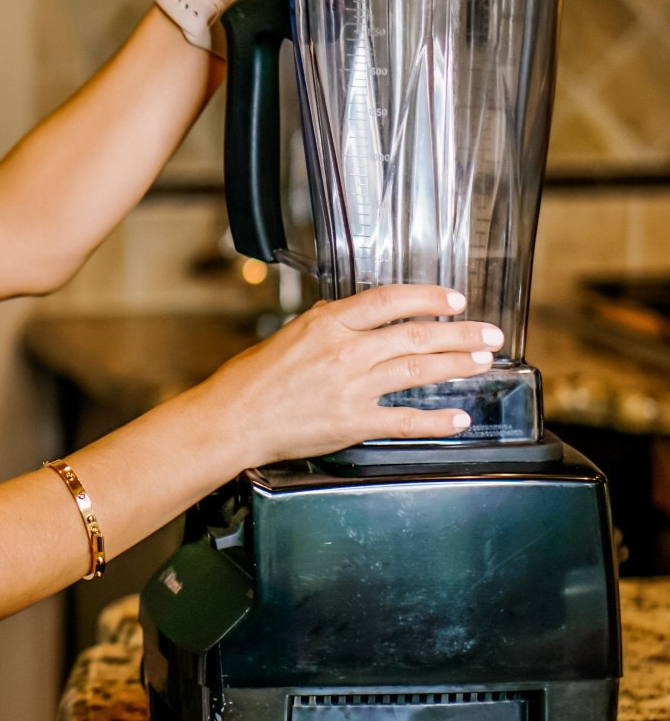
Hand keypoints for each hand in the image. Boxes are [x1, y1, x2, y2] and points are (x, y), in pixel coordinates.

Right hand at [203, 285, 502, 465]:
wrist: (232, 421)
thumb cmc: (249, 381)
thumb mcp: (287, 335)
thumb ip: (323, 325)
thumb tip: (346, 313)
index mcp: (326, 323)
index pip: (389, 300)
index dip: (428, 298)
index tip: (454, 300)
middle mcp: (344, 351)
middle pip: (415, 336)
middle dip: (460, 333)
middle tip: (489, 333)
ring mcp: (351, 387)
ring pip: (417, 371)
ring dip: (456, 365)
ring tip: (482, 362)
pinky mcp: (353, 422)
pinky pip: (405, 420)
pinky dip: (436, 420)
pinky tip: (458, 417)